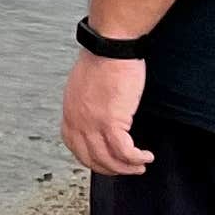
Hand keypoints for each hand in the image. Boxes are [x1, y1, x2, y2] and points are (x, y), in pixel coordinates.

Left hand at [61, 47, 152, 175]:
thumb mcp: (84, 85)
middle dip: (111, 169)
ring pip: (109, 159)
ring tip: (140, 166)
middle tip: (127, 169)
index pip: (75, 147)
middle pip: (91, 158)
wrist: (110, 46)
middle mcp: (77, 121)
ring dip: (127, 168)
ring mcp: (93, 123)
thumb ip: (86, 104)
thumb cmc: (102, 58)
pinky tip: (146, 157)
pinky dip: (136, 158)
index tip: (106, 162)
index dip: (92, 159)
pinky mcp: (112, 121)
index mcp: (69, 112)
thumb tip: (96, 115)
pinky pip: (124, 151)